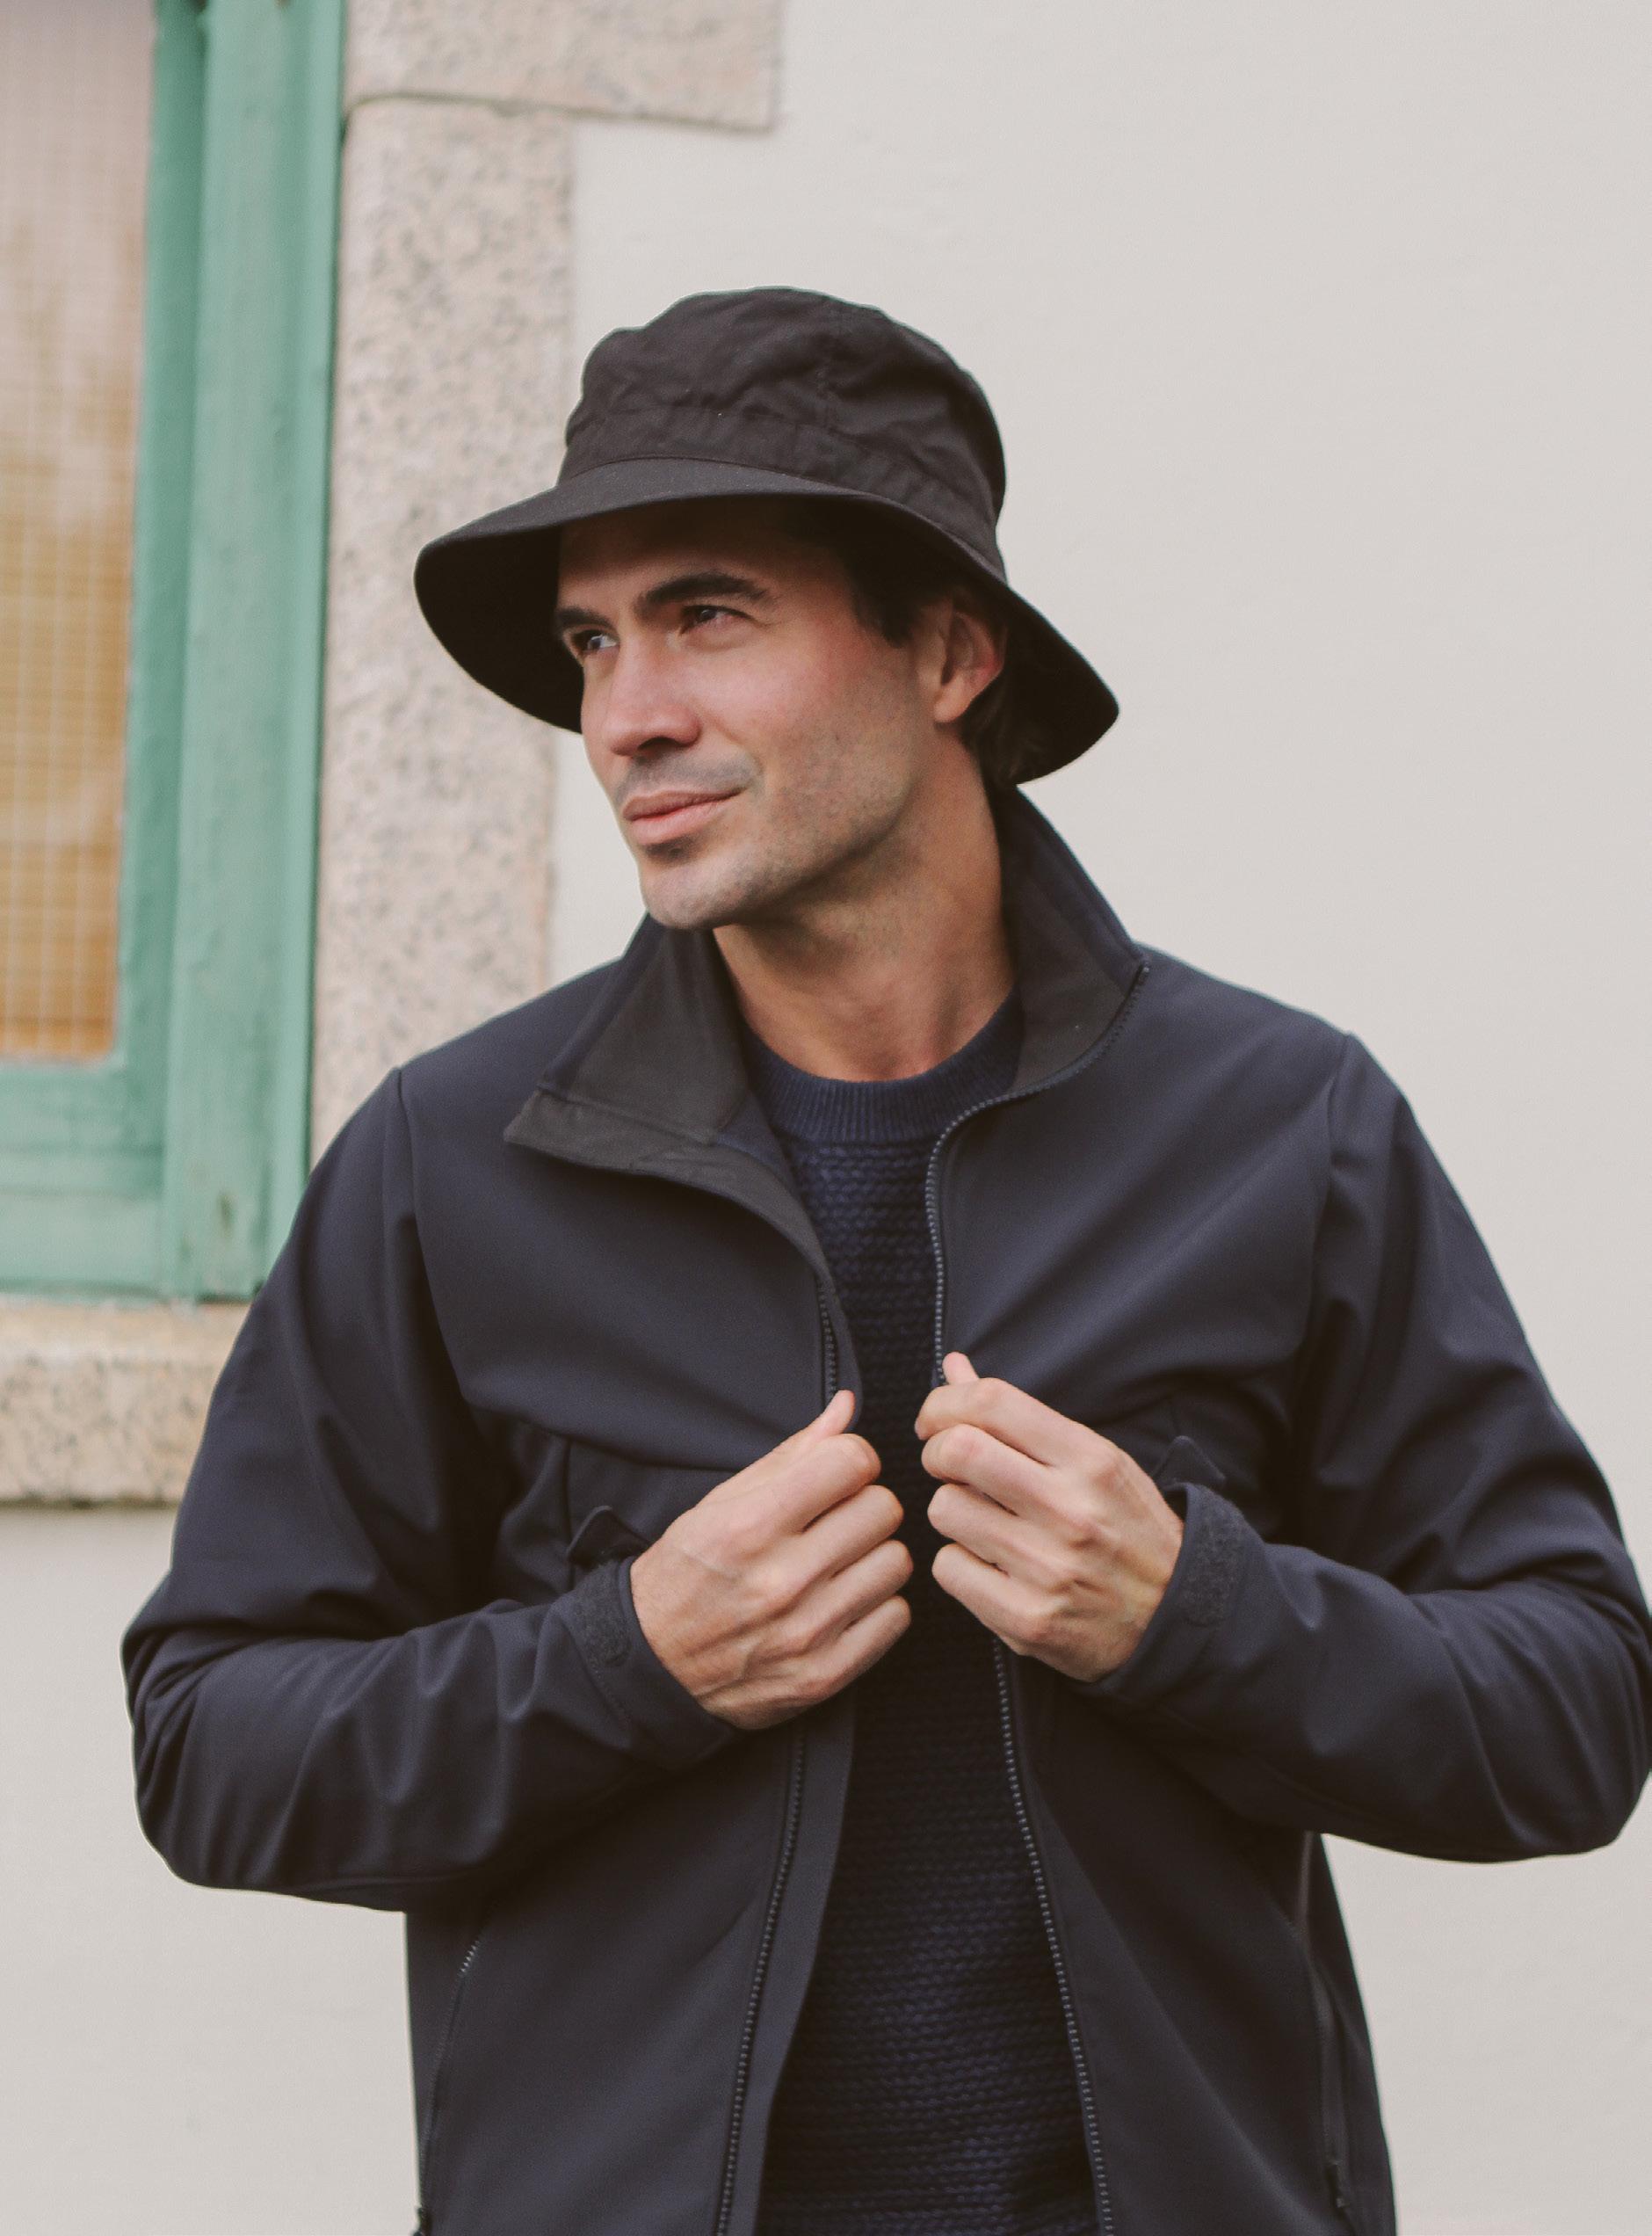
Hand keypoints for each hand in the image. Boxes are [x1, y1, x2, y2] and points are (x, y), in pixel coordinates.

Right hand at [628, 1390, 912, 1730]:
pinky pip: (897, 1617)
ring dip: (873, 1556)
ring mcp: (806, 1632)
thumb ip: (792, 1454)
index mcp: (750, 1527)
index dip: (849, 1461)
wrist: (654, 1667)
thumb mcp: (721, 1503)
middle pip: (883, 1509)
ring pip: (897, 1561)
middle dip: (863, 1505)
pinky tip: (842, 1601)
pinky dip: (877, 1605)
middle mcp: (781, 1580)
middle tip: (835, 1521)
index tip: (835, 1476)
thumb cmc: (687, 1573)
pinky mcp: (825, 1675)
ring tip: (838, 1562)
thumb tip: (846, 1409)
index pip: (851, 1462)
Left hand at [914, 1353, 1183, 1681]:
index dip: (944, 1404)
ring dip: (952, 1511)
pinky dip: (959, 1565)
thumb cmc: (1126, 1527)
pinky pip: (948, 1569)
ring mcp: (1049, 1568)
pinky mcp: (1027, 1619)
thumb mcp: (1093, 1460)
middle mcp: (1071, 1510)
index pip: (993, 1403)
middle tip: (946, 1466)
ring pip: (945, 1510)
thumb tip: (953, 1368)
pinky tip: (992, 1567)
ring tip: (985, 1523)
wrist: (1174, 1616)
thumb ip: (1019, 1417)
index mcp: (1091, 1460)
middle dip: (936, 1452)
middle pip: (957, 1451)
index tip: (936, 1421)